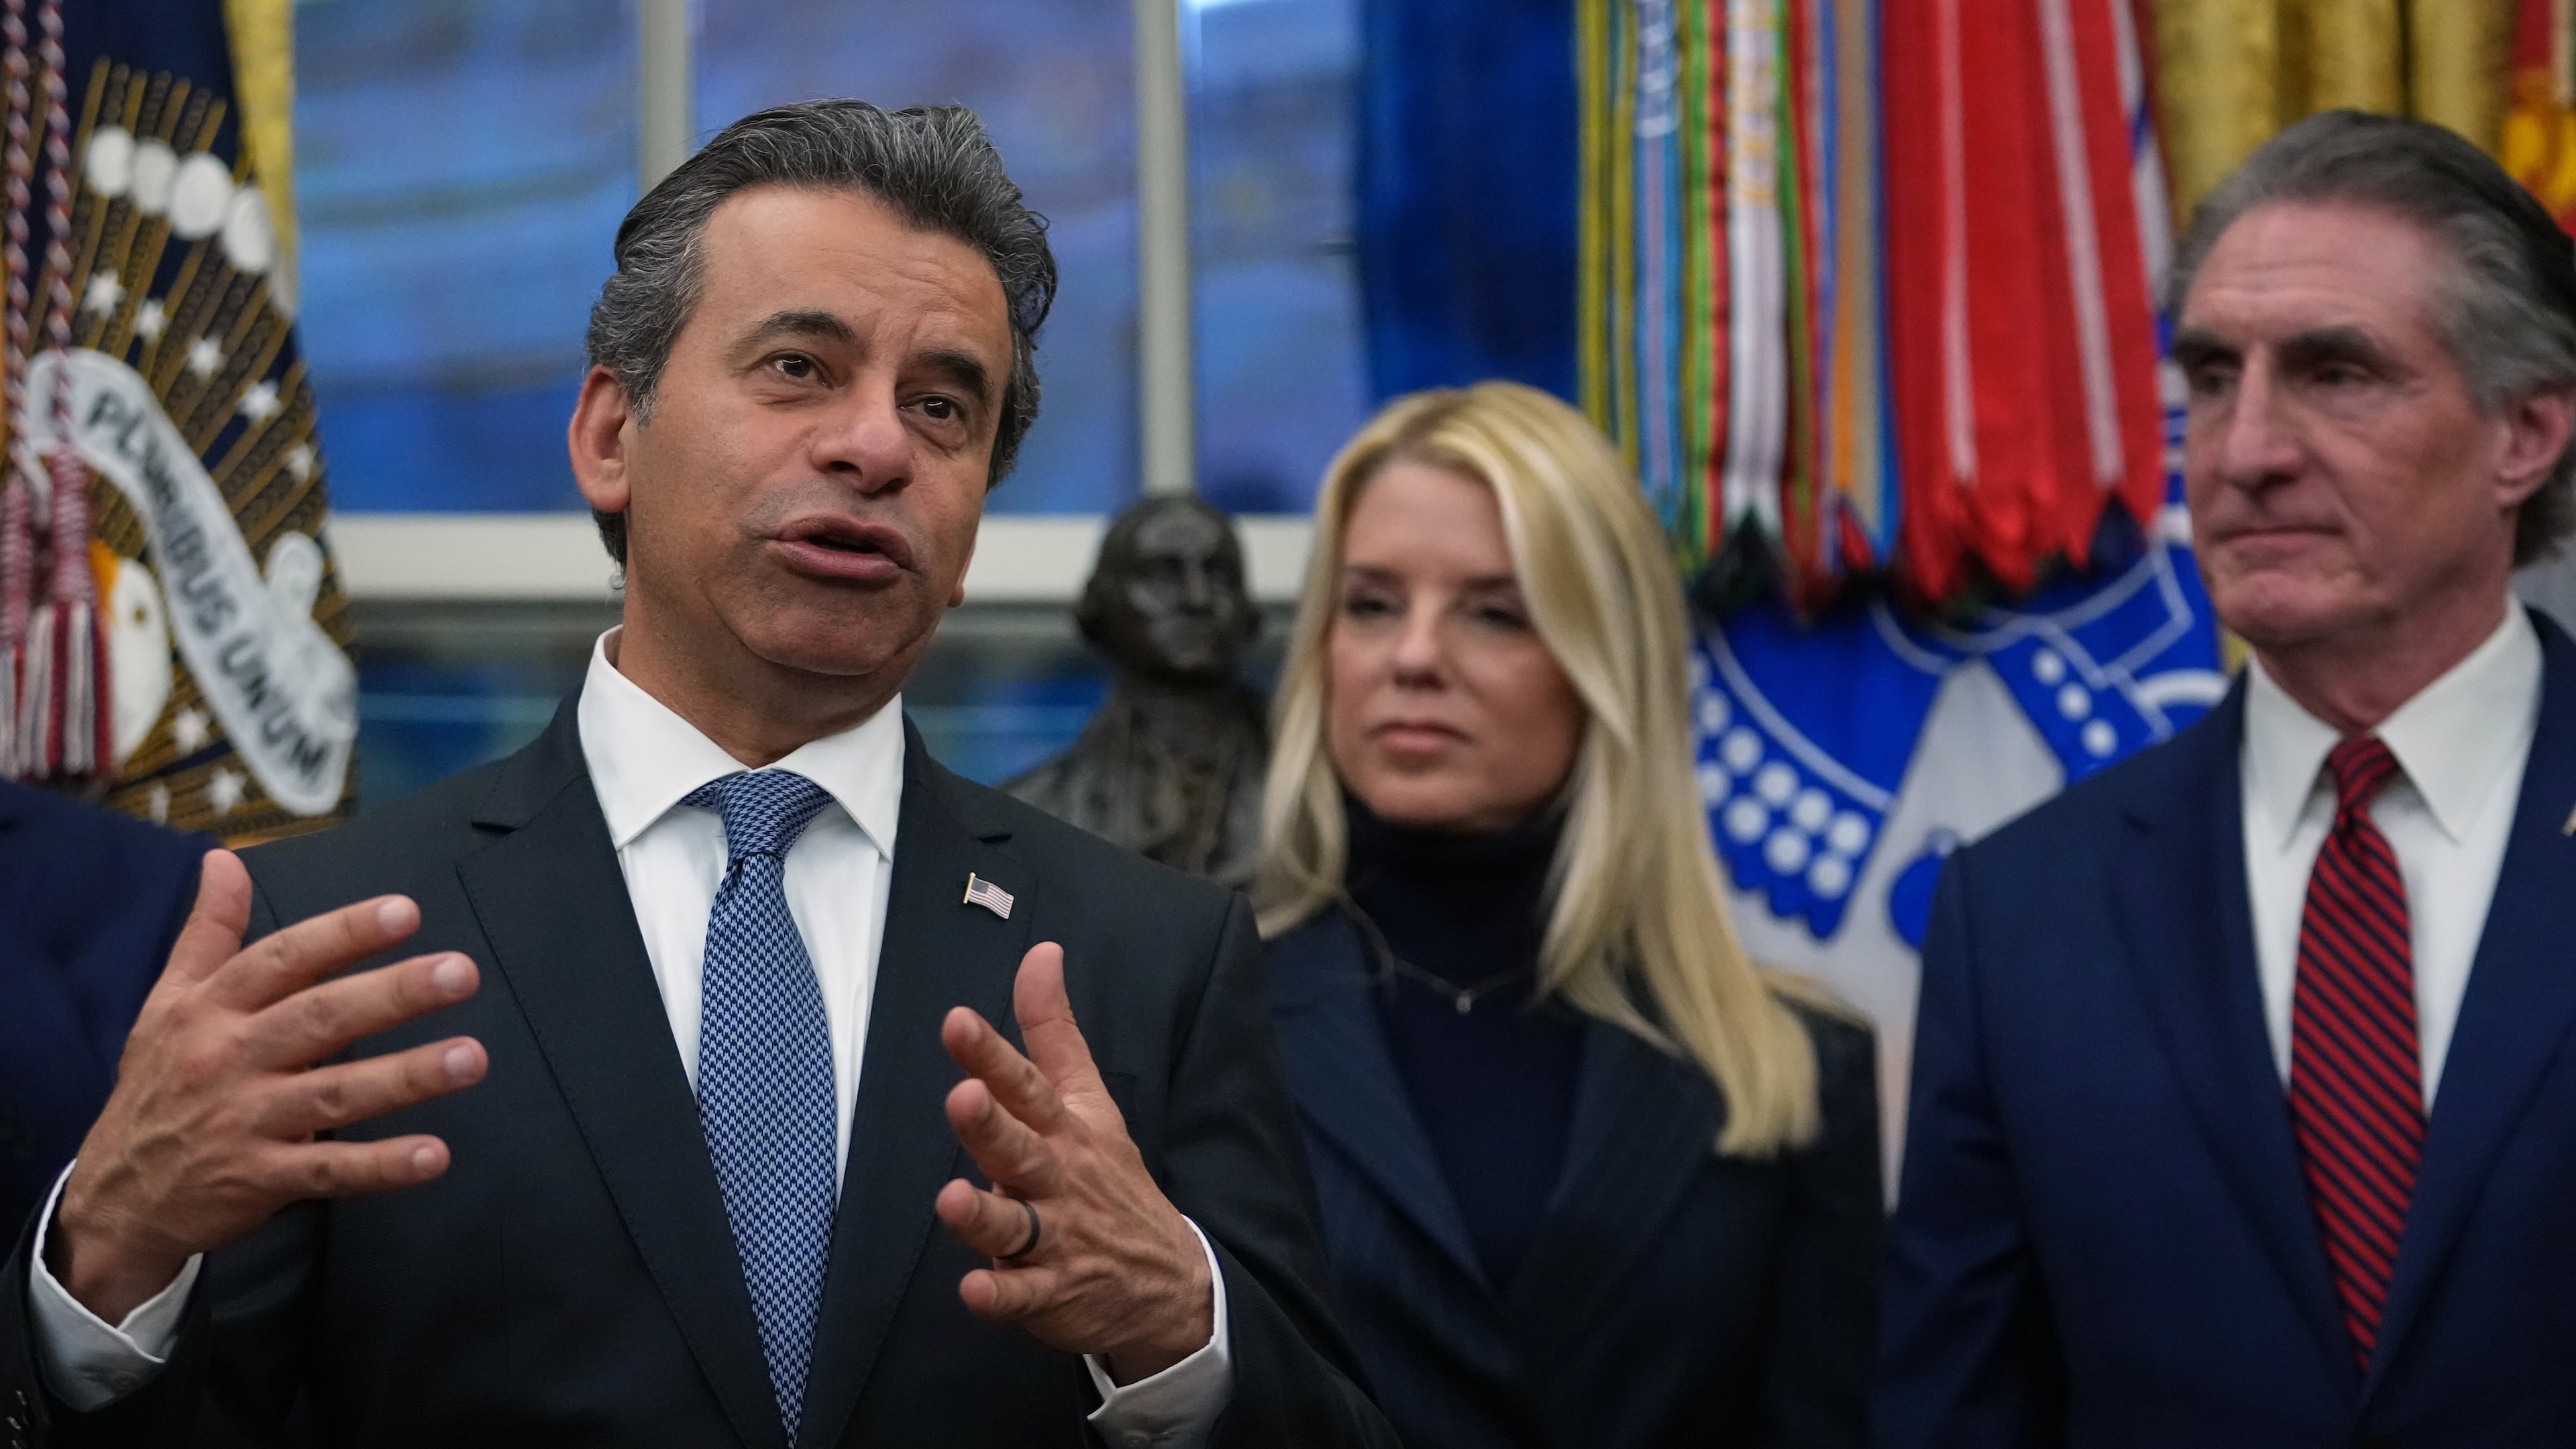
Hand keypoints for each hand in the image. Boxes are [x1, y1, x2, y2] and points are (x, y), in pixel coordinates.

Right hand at [49, 851, 488, 1323]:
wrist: (116, 1199)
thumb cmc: (157, 1086)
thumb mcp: (167, 1003)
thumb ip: (208, 932)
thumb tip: (224, 857)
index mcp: (211, 1009)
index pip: (283, 959)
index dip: (344, 934)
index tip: (406, 911)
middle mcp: (228, 1059)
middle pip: (319, 1018)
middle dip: (392, 994)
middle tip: (462, 972)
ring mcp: (245, 1122)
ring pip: (334, 1093)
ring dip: (406, 1076)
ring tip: (471, 1057)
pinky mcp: (261, 1180)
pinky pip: (329, 1171)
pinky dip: (382, 1166)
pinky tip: (435, 1155)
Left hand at [935, 942, 1213, 1383]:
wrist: (1167, 1281)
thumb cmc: (1109, 1179)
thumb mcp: (1090, 1101)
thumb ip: (1054, 1031)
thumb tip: (1040, 952)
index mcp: (1065, 1129)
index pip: (1026, 1085)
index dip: (991, 1054)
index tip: (957, 1021)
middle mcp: (1058, 1179)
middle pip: (1020, 1149)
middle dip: (990, 1126)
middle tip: (962, 1098)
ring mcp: (1056, 1239)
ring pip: (1015, 1226)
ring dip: (984, 1215)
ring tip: (951, 1199)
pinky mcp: (1050, 1294)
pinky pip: (1022, 1297)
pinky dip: (1000, 1296)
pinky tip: (973, 1290)